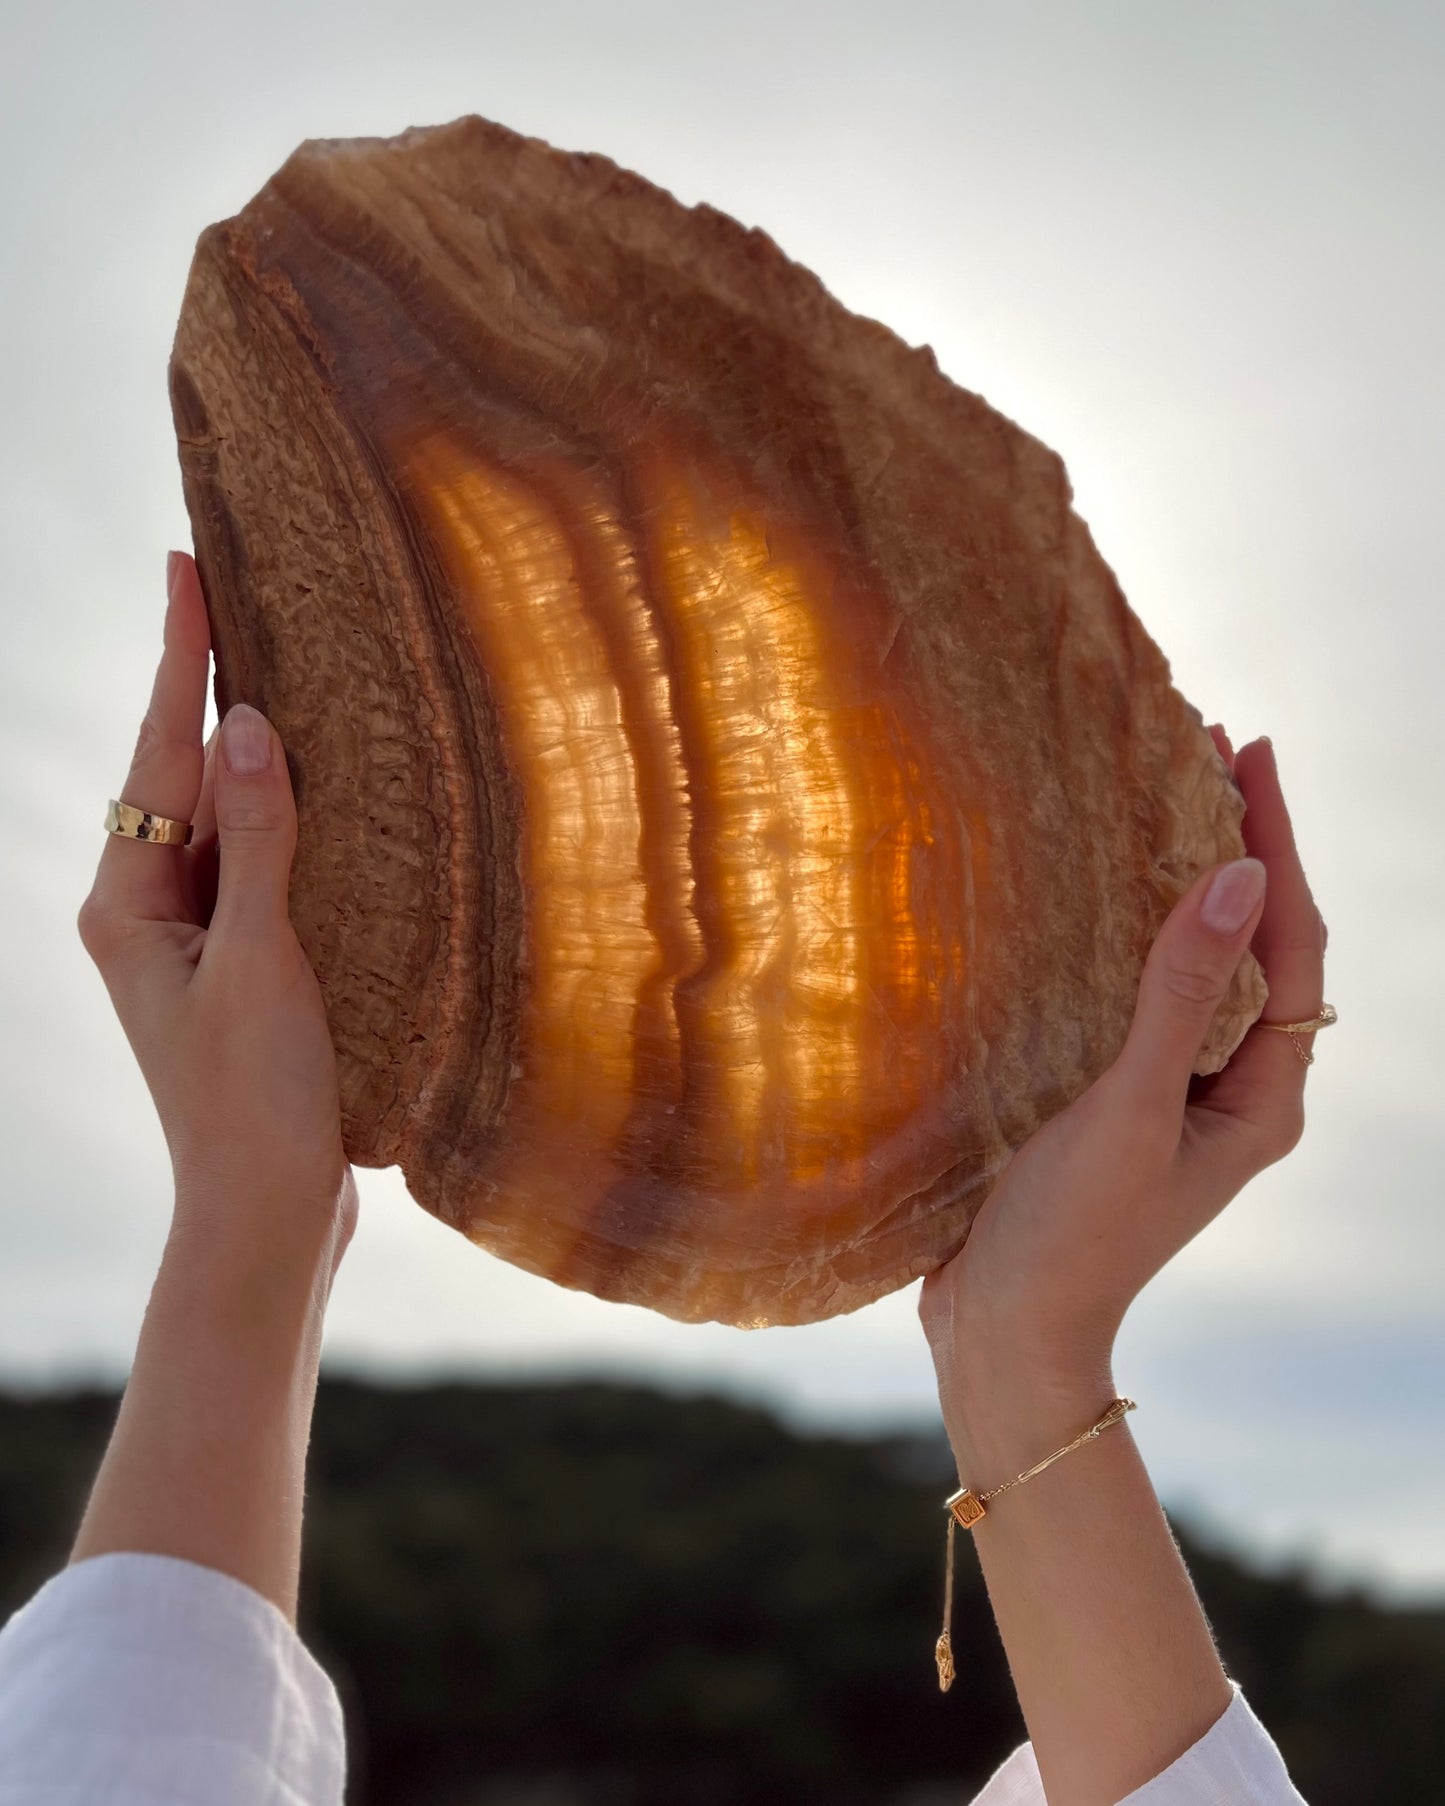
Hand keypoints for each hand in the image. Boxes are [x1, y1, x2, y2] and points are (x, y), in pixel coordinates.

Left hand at [78, 551, 356, 1260]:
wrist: (265, 1215)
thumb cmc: (253, 1101)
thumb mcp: (261, 961)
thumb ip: (260, 841)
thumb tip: (248, 723)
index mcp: (125, 902)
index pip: (158, 754)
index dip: (178, 655)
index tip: (187, 566)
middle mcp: (147, 909)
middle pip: (183, 774)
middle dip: (209, 685)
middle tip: (235, 587)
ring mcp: (195, 937)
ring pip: (226, 817)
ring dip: (257, 752)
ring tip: (285, 663)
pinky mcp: (244, 965)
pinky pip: (261, 864)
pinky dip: (290, 819)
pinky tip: (326, 786)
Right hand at [920, 729, 1325, 1429]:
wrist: (1005, 1333)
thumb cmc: (1072, 1238)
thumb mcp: (1129, 1111)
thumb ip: (1181, 996)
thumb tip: (1239, 877)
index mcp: (1261, 1097)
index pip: (1293, 945)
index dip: (1278, 844)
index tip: (1250, 752)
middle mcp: (1232, 1089)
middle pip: (1256, 945)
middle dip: (1239, 846)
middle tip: (1202, 748)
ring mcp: (1174, 1094)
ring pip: (1198, 965)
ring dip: (1183, 882)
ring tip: (1155, 796)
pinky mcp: (1115, 1098)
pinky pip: (1141, 994)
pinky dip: (1128, 933)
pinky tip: (1091, 894)